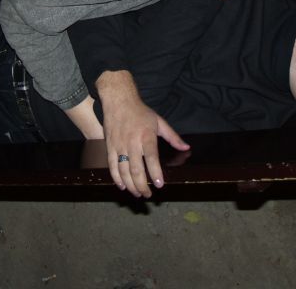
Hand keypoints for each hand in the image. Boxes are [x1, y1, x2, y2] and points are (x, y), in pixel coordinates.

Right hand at [98, 71, 188, 197]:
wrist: (118, 101)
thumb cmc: (140, 112)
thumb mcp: (159, 121)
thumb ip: (172, 136)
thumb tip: (186, 147)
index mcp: (146, 136)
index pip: (151, 157)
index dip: (155, 172)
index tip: (159, 184)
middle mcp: (132, 142)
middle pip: (136, 169)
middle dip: (142, 185)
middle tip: (148, 195)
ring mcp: (119, 145)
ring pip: (123, 170)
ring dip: (130, 185)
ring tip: (137, 193)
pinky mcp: (109, 146)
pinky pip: (112, 166)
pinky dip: (116, 178)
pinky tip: (123, 186)